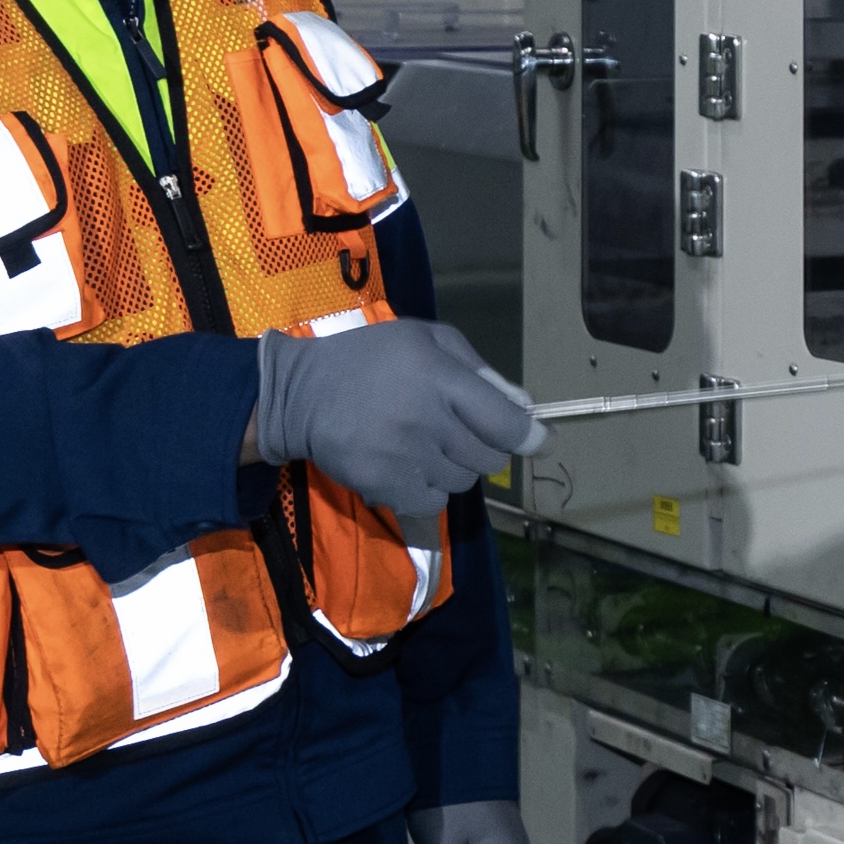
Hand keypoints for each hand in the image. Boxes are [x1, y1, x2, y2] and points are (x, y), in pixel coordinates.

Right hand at [246, 319, 547, 518]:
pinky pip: (434, 502)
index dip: (531, 436)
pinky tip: (407, 465)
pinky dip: (430, 489)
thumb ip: (479, 371)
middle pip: (489, 458)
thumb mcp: (426, 341)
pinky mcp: (384, 487)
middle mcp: (425, 420)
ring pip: (463, 482)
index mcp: (439, 378)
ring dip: (455, 467)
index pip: (504, 422)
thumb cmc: (372, 359)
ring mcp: (404, 458)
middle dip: (484, 446)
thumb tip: (524, 409)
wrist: (302, 394)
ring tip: (424, 443)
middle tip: (456, 429)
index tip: (541, 441)